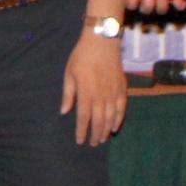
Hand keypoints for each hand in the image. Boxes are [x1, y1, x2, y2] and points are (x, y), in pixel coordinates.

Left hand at [62, 29, 128, 146]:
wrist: (102, 41)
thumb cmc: (82, 56)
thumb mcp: (69, 73)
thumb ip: (68, 94)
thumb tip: (64, 111)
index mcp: (86, 92)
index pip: (84, 117)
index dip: (82, 131)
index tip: (80, 140)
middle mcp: (100, 95)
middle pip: (99, 121)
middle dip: (96, 134)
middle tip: (93, 143)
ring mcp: (113, 92)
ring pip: (111, 117)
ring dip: (107, 130)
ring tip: (103, 138)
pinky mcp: (122, 88)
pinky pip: (121, 108)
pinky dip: (119, 119)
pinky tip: (115, 127)